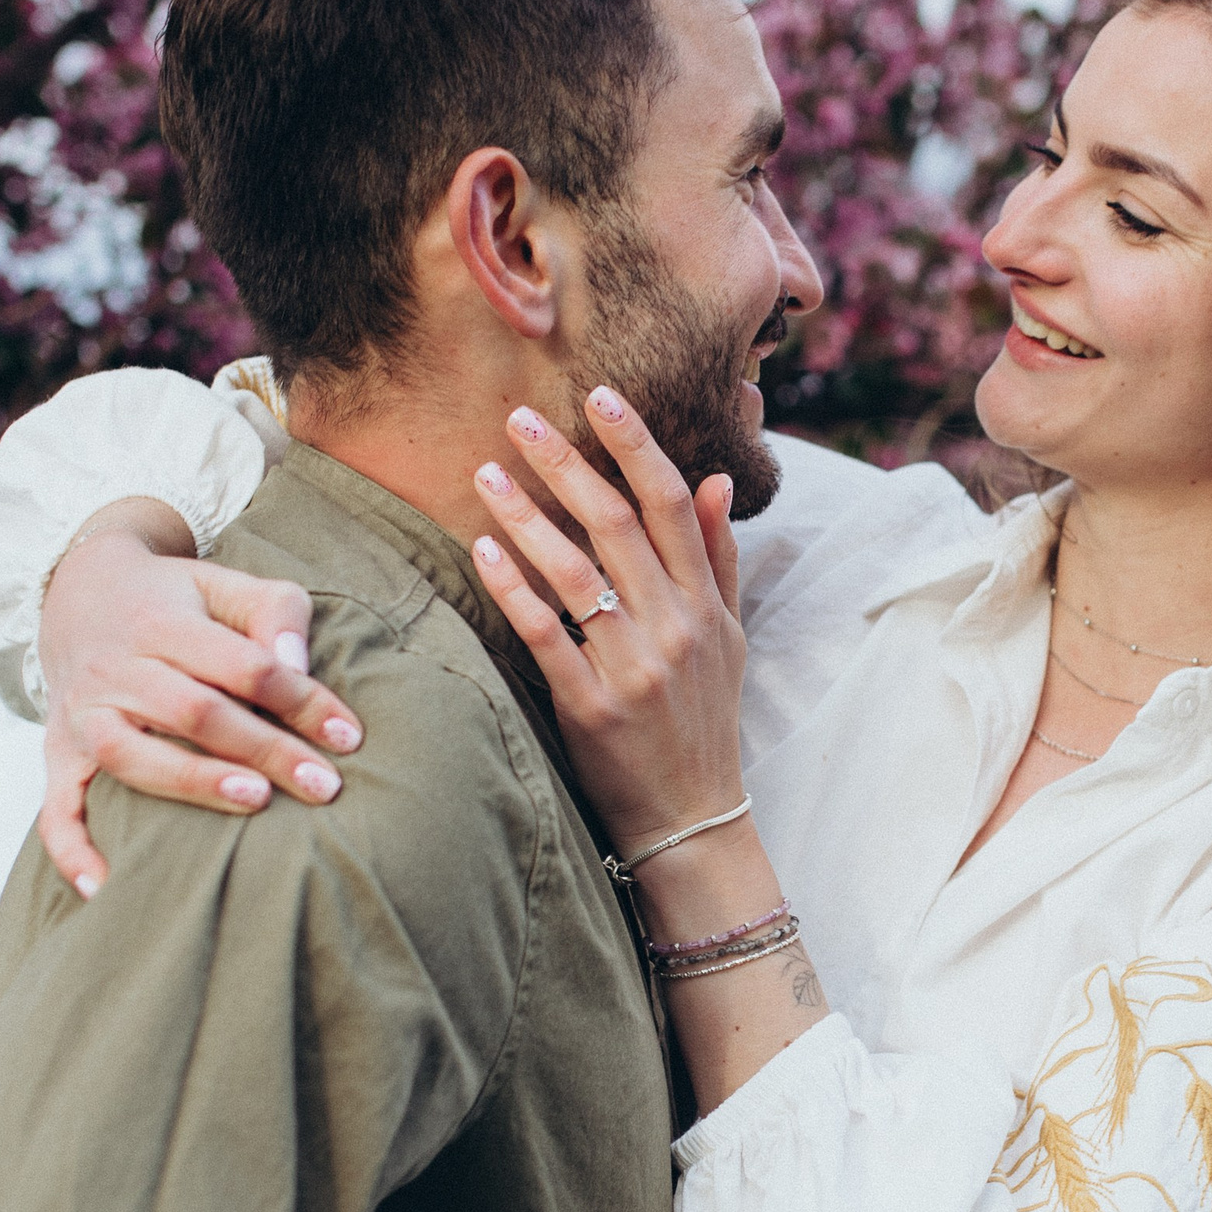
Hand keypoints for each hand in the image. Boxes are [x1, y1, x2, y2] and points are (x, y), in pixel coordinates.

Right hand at [36, 504, 364, 895]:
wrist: (77, 597)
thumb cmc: (178, 603)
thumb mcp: (227, 583)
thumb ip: (274, 610)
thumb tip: (296, 664)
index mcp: (161, 622)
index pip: (243, 665)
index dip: (301, 700)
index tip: (349, 738)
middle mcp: (113, 668)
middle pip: (193, 712)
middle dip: (266, 750)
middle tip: (324, 786)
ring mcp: (80, 716)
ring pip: (129, 756)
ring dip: (193, 784)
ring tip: (256, 803)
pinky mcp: (57, 756)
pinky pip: (56, 809)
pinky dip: (74, 850)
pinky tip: (108, 885)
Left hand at [467, 389, 747, 861]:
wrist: (691, 816)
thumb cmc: (703, 720)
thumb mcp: (729, 639)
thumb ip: (720, 559)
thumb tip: (717, 483)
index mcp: (705, 602)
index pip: (671, 502)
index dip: (636, 443)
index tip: (600, 396)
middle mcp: (674, 626)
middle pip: (616, 523)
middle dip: (566, 464)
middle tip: (518, 419)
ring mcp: (634, 667)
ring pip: (575, 572)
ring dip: (525, 516)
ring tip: (485, 474)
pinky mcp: (592, 706)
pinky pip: (546, 633)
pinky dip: (513, 587)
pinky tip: (483, 549)